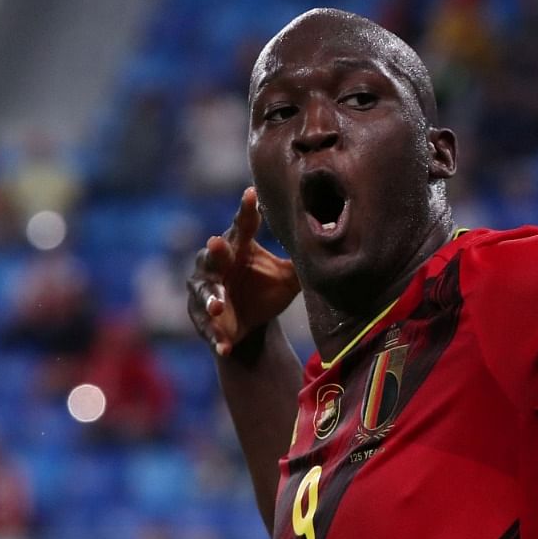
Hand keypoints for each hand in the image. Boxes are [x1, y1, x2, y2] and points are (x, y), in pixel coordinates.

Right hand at [187, 187, 300, 355]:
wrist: (251, 326)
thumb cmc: (268, 291)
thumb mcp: (289, 277)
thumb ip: (303, 260)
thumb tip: (335, 237)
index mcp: (239, 248)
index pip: (243, 225)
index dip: (246, 209)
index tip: (251, 193)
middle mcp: (217, 264)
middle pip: (214, 254)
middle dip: (216, 250)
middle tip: (217, 242)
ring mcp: (205, 290)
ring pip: (204, 291)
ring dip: (211, 298)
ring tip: (218, 306)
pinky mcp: (202, 317)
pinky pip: (207, 326)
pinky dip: (216, 336)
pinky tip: (225, 345)